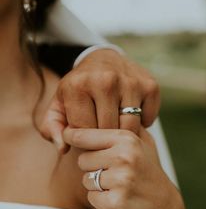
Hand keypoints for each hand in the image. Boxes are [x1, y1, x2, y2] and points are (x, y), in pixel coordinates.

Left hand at [40, 49, 159, 152]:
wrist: (103, 60)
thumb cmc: (79, 89)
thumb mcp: (59, 106)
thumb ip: (52, 128)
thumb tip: (63, 148)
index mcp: (78, 86)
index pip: (84, 132)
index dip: (84, 142)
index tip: (84, 138)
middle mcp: (105, 80)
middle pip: (108, 131)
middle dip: (103, 140)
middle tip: (101, 138)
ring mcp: (130, 82)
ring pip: (129, 128)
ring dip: (123, 134)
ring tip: (115, 130)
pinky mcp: (150, 85)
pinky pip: (148, 119)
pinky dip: (141, 124)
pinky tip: (130, 117)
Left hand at [63, 126, 184, 208]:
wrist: (164, 207)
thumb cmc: (148, 170)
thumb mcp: (142, 143)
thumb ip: (123, 126)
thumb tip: (92, 110)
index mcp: (127, 139)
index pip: (85, 135)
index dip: (72, 135)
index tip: (66, 134)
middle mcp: (124, 157)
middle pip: (83, 160)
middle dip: (93, 167)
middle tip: (114, 173)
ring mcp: (121, 181)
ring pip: (86, 180)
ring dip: (97, 185)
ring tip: (119, 186)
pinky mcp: (116, 203)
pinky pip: (92, 198)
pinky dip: (102, 201)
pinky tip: (119, 199)